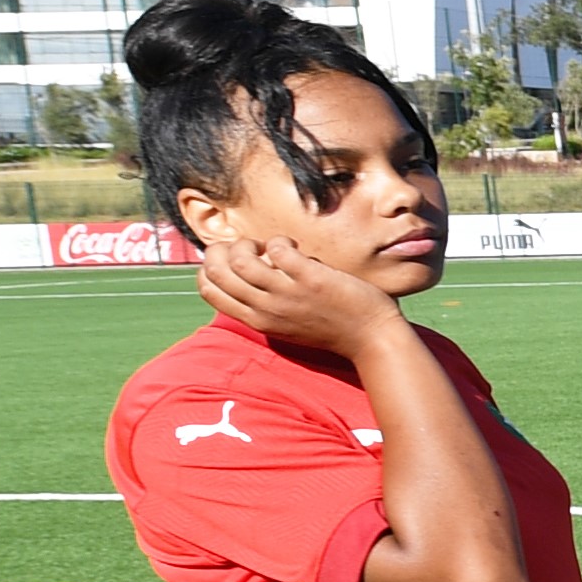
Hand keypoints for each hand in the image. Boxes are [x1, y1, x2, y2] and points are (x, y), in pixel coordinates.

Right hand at [193, 233, 407, 358]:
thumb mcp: (286, 323)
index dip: (211, 267)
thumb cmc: (331, 327)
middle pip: (216, 273)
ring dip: (248, 243)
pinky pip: (277, 250)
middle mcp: (266, 309)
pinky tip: (294, 246)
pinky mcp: (309, 279)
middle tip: (247, 247)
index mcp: (257, 321)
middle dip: (222, 250)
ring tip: (269, 246)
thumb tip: (247, 269)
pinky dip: (280, 241)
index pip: (209, 291)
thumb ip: (264, 304)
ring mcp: (287, 295)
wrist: (372, 339)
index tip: (232, 260)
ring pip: (239, 261)